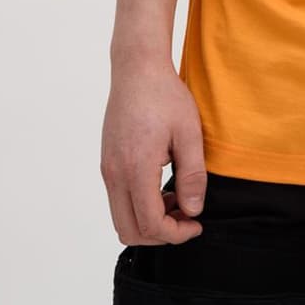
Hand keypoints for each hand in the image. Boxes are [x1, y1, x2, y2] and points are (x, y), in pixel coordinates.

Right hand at [99, 58, 208, 245]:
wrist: (137, 69)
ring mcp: (108, 169)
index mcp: (136, 168)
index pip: (150, 224)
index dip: (175, 234)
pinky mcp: (107, 162)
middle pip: (129, 230)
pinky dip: (139, 205)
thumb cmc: (165, 96)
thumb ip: (192, 175)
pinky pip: (119, 199)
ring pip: (121, 218)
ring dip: (148, 221)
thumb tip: (193, 211)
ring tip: (178, 200)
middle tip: (187, 218)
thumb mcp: (189, 133)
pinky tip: (163, 187)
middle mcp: (115, 174)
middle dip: (160, 235)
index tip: (197, 224)